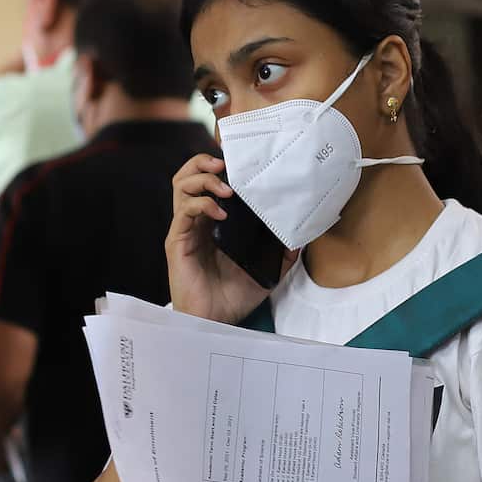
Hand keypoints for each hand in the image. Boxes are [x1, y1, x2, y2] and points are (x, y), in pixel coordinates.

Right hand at [165, 154, 296, 323]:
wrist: (217, 321)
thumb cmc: (235, 295)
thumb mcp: (268, 269)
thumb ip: (283, 251)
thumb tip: (303, 234)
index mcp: (214, 222)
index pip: (208, 183)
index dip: (218, 167)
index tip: (240, 161)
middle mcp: (197, 221)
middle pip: (188, 177)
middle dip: (203, 163)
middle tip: (224, 163)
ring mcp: (186, 230)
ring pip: (181, 187)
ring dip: (203, 179)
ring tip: (226, 188)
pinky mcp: (178, 242)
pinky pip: (184, 213)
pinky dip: (202, 205)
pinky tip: (220, 212)